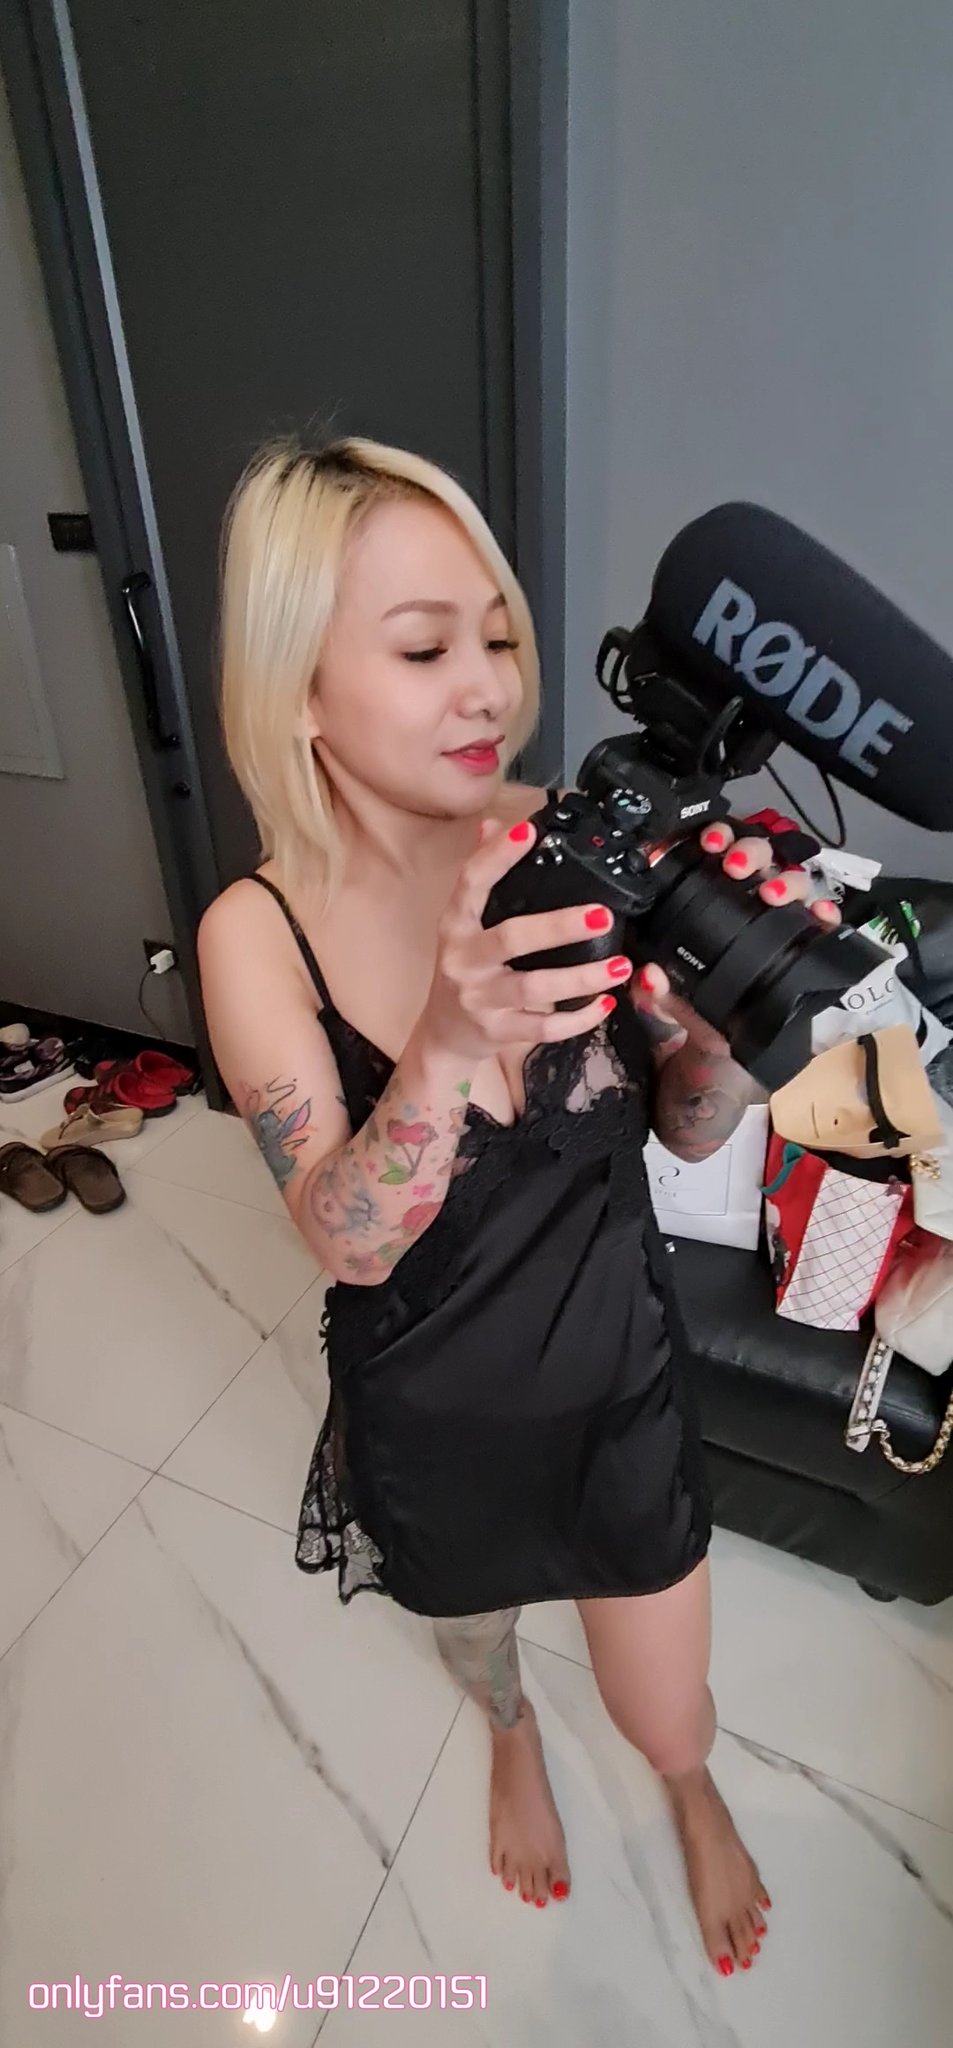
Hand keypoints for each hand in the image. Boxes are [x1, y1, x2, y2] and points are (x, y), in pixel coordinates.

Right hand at [420, 817, 631, 1063]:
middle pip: (511, 939)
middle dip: (559, 927)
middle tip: (602, 915)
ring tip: (619, 965)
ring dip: (580, 978)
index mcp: (456, 925)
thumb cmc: (465, 969)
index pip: (472, 883)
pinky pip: (543, 1028)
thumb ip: (482, 879)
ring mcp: (480, 999)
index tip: (529, 832)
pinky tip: (604, 1005)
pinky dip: (577, 1020)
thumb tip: (492, 825)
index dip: (497, 857)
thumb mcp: (464, 924)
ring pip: (534, 988)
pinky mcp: (498, 1031)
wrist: (445, 1033)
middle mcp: (464, 960)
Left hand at [632, 820, 841, 1068]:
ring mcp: (783, 921)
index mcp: (717, 901)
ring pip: (795, 881)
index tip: (709, 844)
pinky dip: (825, 913)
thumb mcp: (670, 1000)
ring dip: (784, 879)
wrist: (727, 1046)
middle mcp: (752, 902)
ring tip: (769, 894)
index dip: (719, 838)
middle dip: (751, 852)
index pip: (722, 855)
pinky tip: (819, 915)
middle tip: (735, 866)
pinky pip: (824, 922)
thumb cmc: (699, 1008)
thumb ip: (653, 991)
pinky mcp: (808, 945)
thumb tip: (648, 975)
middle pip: (762, 858)